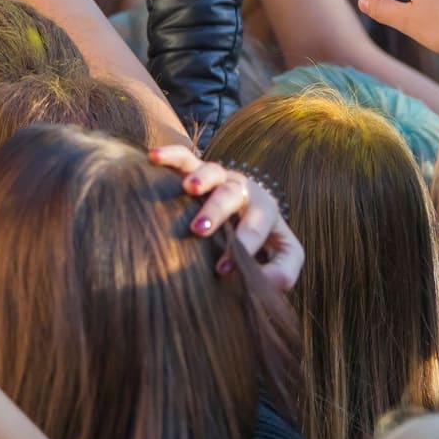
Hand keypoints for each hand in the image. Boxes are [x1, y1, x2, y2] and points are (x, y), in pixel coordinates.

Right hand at [149, 144, 304, 291]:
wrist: (249, 209)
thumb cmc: (263, 238)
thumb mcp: (283, 254)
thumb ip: (284, 271)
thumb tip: (266, 282)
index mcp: (265, 209)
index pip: (257, 225)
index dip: (243, 244)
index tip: (222, 268)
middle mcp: (243, 189)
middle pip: (232, 194)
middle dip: (217, 210)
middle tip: (199, 229)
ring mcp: (219, 177)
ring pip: (212, 171)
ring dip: (201, 178)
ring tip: (188, 188)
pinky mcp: (196, 169)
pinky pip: (184, 157)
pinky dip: (171, 155)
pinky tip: (153, 158)